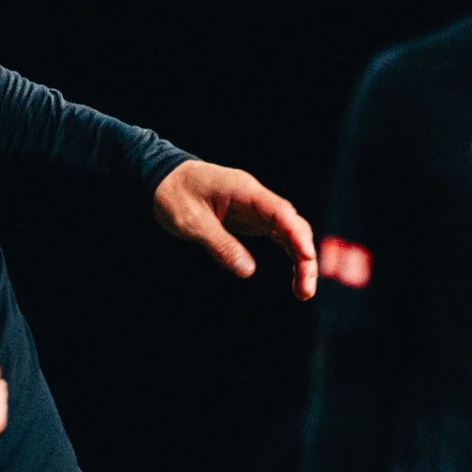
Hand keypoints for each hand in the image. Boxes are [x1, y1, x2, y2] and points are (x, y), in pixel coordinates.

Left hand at [154, 159, 317, 300]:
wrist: (164, 179)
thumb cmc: (175, 195)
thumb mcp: (192, 223)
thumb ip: (221, 245)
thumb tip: (248, 271)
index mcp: (244, 191)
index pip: (281, 212)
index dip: (297, 235)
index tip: (308, 258)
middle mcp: (256, 198)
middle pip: (293, 225)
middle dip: (305, 256)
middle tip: (305, 291)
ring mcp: (256, 208)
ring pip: (290, 233)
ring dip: (301, 260)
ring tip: (303, 292)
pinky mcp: (252, 219)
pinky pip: (279, 237)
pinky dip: (290, 255)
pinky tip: (295, 277)